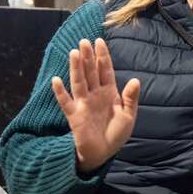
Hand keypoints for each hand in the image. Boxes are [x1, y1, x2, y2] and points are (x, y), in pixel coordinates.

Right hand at [51, 38, 139, 172]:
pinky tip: (56, 80)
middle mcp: (95, 95)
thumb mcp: (128, 115)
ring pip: (79, 82)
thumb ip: (131, 98)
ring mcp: (83, 104)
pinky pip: (66, 102)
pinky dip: (60, 92)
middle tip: (84, 41)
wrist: (104, 152)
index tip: (99, 41)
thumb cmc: (116, 133)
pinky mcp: (75, 116)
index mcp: (109, 93)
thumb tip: (136, 80)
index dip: (103, 57)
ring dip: (76, 68)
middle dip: (88, 57)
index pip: (105, 71)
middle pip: (91, 73)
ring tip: (74, 53)